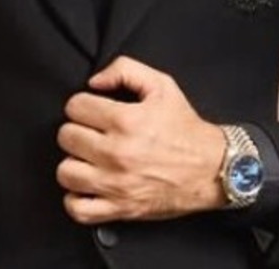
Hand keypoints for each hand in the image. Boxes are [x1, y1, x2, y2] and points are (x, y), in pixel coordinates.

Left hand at [56, 56, 226, 222]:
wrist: (213, 169)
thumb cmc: (186, 130)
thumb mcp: (161, 86)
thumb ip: (124, 70)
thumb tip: (95, 81)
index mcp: (125, 121)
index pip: (74, 107)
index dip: (83, 105)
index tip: (93, 111)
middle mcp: (117, 153)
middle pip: (66, 137)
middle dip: (78, 131)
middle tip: (93, 134)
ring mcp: (116, 184)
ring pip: (66, 172)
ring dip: (74, 163)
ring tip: (89, 159)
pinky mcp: (120, 209)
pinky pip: (78, 209)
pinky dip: (76, 199)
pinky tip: (87, 187)